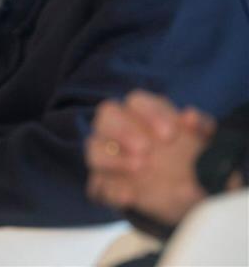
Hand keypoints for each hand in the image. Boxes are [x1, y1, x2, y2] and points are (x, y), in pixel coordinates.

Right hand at [86, 90, 214, 224]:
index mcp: (141, 112)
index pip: (136, 101)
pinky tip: (129, 196)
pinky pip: (97, 186)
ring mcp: (108, 156)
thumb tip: (190, 116)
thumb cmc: (191, 157)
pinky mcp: (105, 184)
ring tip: (138, 169)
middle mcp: (118, 129)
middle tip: (145, 149)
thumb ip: (201, 127)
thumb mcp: (204, 142)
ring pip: (94, 148)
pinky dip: (110, 190)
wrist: (188, 194)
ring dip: (112, 158)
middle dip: (123, 131)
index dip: (150, 113)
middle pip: (106, 116)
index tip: (170, 135)